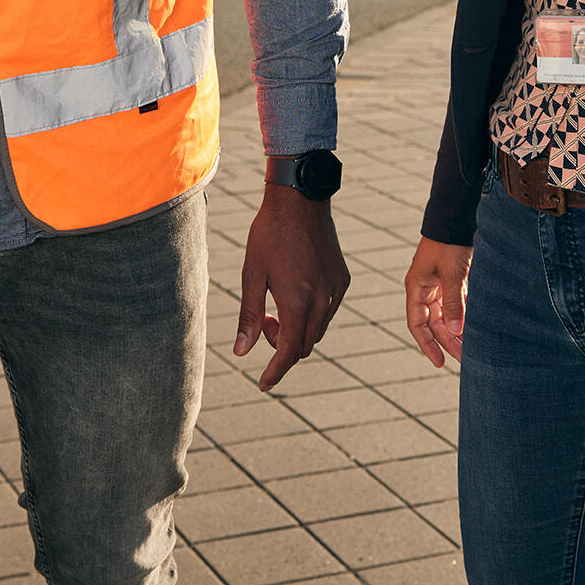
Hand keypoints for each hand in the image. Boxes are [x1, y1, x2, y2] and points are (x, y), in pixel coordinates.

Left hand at [236, 184, 348, 391]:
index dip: (274, 372)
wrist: (301, 200)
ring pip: (316, 330)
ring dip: (296, 330)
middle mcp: (321, 301)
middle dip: (281, 345)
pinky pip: (327, 310)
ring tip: (276, 305)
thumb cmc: (269, 235)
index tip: (263, 384)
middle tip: (263, 323)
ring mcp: (335, 291)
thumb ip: (249, 316)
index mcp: (297, 302)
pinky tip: (295, 292)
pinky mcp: (342, 280)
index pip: (287, 353)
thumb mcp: (252, 274)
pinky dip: (310, 314)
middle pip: (303, 345)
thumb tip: (242, 352)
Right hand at [403, 237, 469, 366]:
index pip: (417, 324)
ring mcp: (437, 285)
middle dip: (447, 341)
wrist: (456, 219)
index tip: (439, 362)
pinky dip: (462, 317)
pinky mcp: (450, 280)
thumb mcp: (451, 275)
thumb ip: (453, 303)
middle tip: (463, 358)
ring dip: (456, 331)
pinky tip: (473, 329)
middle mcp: (424, 289)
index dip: (427, 344)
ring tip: (470, 348)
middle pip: (433, 323)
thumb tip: (455, 331)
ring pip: (445, 316)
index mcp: (417, 288)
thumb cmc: (449, 244)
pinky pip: (454, 305)